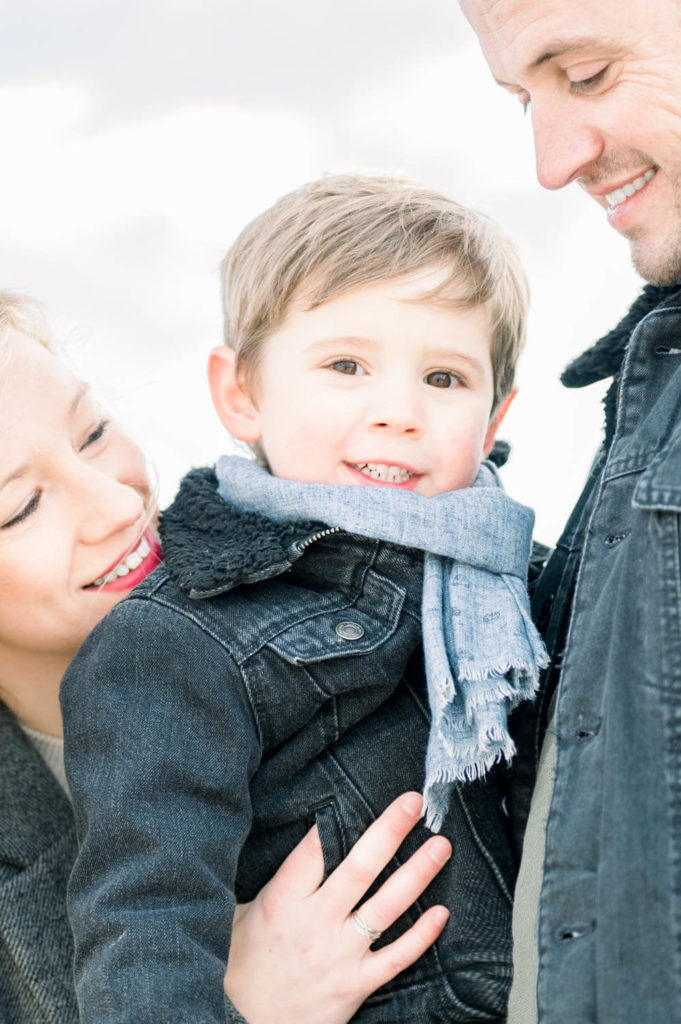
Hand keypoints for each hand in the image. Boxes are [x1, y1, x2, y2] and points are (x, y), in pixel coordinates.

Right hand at [224, 792, 450, 1023]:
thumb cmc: (243, 966)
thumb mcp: (244, 913)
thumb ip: (277, 881)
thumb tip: (302, 840)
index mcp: (282, 901)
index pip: (313, 851)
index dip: (335, 822)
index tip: (362, 797)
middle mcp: (315, 924)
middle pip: (359, 869)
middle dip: (389, 832)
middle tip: (414, 804)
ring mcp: (338, 955)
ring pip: (385, 908)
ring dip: (417, 874)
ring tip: (440, 846)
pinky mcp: (355, 985)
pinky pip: (395, 958)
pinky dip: (422, 936)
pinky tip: (442, 913)